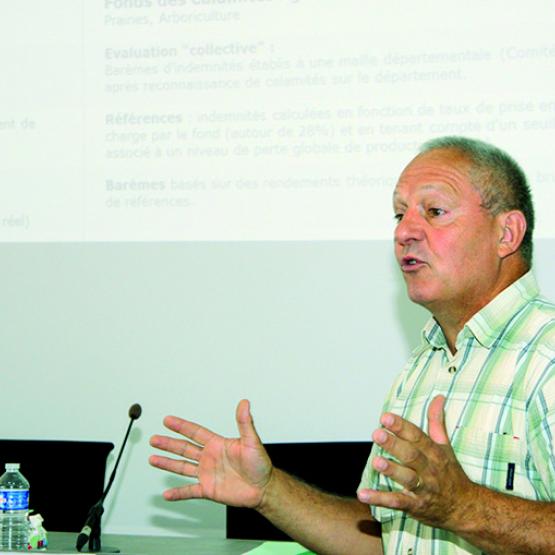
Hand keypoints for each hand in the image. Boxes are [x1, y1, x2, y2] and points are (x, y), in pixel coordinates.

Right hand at [149, 399, 272, 507]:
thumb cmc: (260, 464)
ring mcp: (207, 473)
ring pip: (183, 467)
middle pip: (184, 448)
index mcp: (217, 444)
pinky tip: (167, 494)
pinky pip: (190, 491)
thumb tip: (244, 403)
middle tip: (154, 439)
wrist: (263, 488)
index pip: (195, 432)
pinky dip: (178, 493)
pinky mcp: (209, 489)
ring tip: (153, 459)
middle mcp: (209, 457)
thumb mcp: (251, 441)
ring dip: (168, 463)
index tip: (168, 420)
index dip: (181, 426)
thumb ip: (244, 422)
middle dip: (168, 444)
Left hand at [357, 395, 475, 528]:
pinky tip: (363, 494)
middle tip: (377, 433)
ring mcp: (422, 488)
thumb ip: (436, 421)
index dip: (401, 426)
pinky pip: (397, 502)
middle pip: (411, 455)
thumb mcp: (445, 446)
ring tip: (376, 461)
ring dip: (391, 470)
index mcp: (434, 453)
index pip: (417, 436)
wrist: (465, 508)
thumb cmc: (450, 474)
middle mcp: (429, 469)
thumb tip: (437, 397)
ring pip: (407, 478)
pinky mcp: (415, 506)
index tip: (385, 417)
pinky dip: (380, 499)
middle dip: (394, 444)